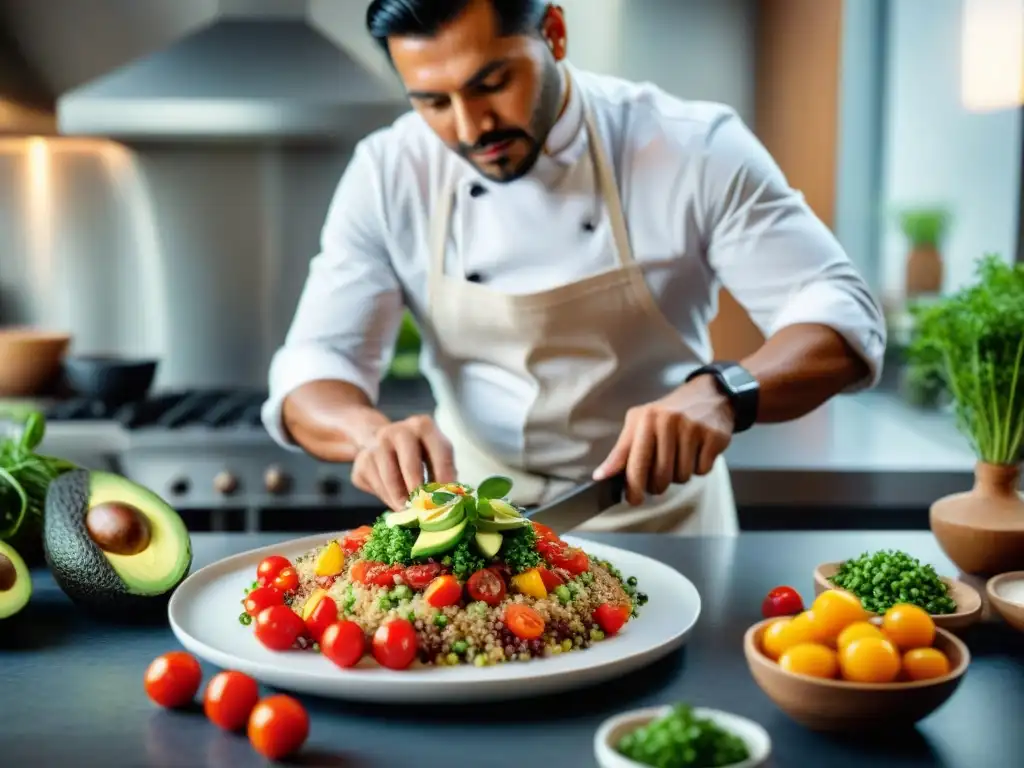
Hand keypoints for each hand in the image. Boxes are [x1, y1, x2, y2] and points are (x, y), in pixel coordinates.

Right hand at [351, 415, 456, 510]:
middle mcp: (399, 430)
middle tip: (423, 508)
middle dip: (418, 491)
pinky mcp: (362, 460)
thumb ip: (442, 475)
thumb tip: (450, 500)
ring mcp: (377, 444)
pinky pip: (376, 485)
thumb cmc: (416, 453)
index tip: (447, 498)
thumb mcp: (434, 456)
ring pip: (390, 478)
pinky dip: (387, 498)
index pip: (440, 451)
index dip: (445, 477)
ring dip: (401, 499)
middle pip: (410, 464)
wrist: (380, 442)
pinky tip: (395, 501)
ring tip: (409, 511)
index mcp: (423, 426)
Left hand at [593, 375, 735, 505]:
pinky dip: (698, 468)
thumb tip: (601, 475)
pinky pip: (702, 471)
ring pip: (682, 476)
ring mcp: (693, 429)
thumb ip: (621, 451)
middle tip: (658, 478)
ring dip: (679, 475)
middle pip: (660, 476)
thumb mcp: (639, 424)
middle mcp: (669, 422)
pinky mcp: (714, 437)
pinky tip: (696, 451)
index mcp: (647, 419)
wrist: (708, 395)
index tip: (633, 499)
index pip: (636, 462)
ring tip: (679, 456)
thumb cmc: (667, 413)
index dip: (633, 486)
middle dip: (658, 484)